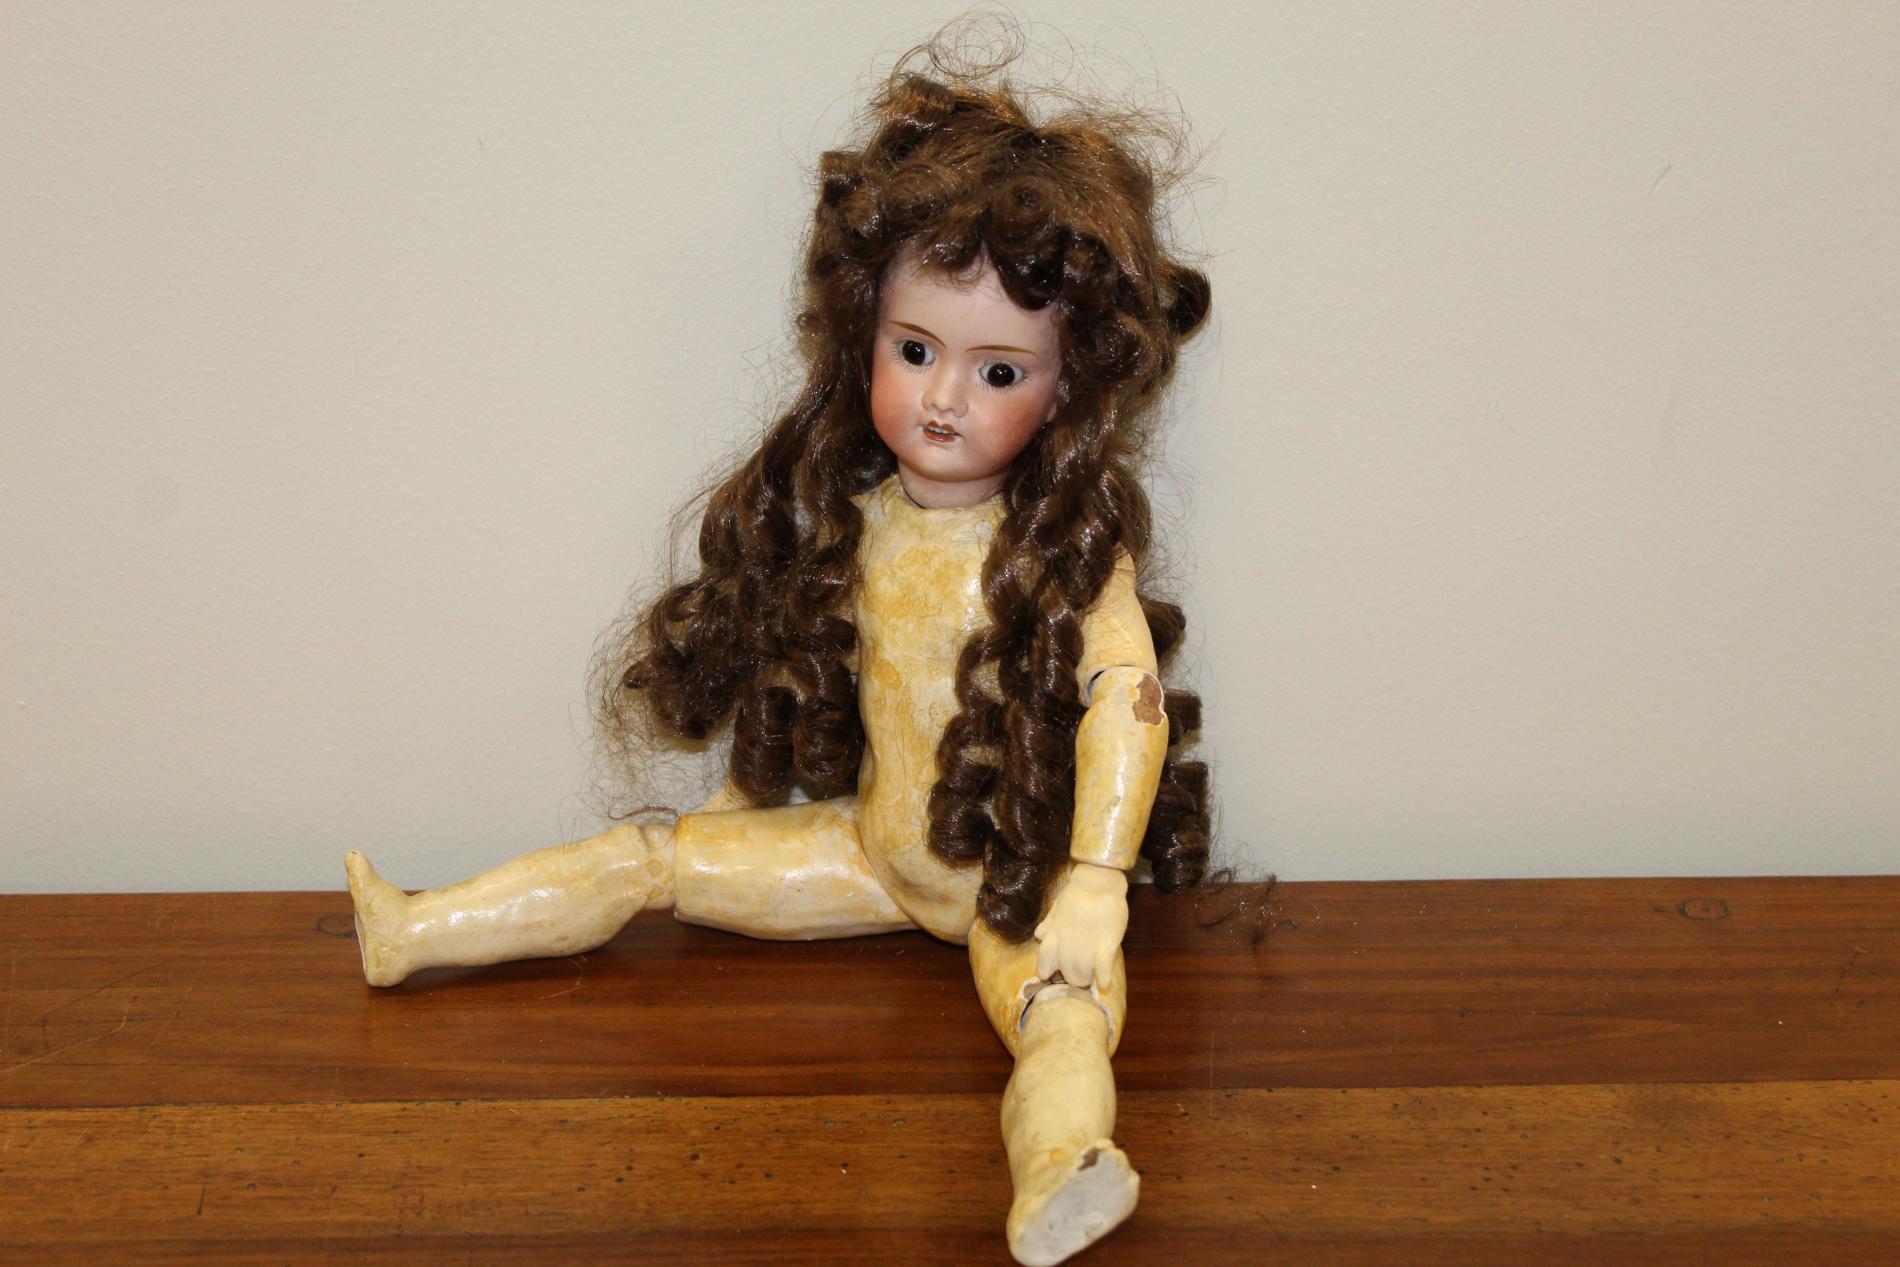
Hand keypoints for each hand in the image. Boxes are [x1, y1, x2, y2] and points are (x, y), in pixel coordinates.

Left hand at [1033, 862, 1128, 989]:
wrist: (1099, 880)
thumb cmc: (1078, 891)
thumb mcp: (1058, 906)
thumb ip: (1049, 923)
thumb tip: (1038, 935)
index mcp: (1055, 932)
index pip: (1044, 958)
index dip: (1045, 969)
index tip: (1048, 975)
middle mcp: (1067, 942)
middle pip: (1065, 970)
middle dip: (1072, 977)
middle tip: (1079, 977)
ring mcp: (1086, 943)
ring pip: (1082, 972)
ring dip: (1086, 979)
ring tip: (1091, 978)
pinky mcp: (1105, 943)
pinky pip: (1102, 968)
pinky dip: (1102, 978)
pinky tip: (1104, 983)